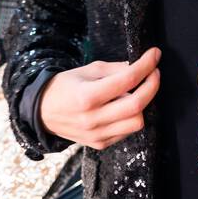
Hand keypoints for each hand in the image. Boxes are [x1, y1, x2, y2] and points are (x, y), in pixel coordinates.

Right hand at [39, 47, 160, 149]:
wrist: (43, 113)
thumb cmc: (64, 88)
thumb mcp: (87, 70)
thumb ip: (115, 69)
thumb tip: (140, 67)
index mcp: (87, 96)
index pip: (127, 80)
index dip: (146, 65)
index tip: (154, 54)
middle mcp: (92, 119)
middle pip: (137, 104)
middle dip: (152, 85)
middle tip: (154, 72)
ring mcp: (97, 135)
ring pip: (137, 122)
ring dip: (144, 103)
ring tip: (138, 90)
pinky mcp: (100, 144)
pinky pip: (127, 131)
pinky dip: (132, 117)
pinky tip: (126, 105)